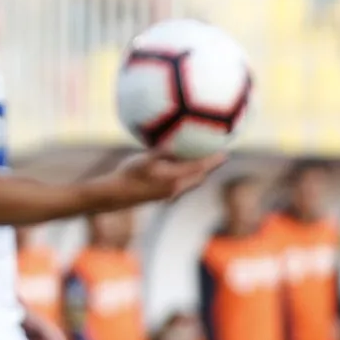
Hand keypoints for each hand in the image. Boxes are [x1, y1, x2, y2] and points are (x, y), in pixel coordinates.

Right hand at [105, 150, 225, 205]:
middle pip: (198, 177)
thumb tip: (173, 143)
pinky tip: (174, 169)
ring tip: (199, 161)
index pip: (200, 169)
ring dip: (195, 172)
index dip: (213, 161)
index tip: (225, 153)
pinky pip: (179, 184)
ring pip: (188, 182)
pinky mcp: (160, 196)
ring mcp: (168, 194)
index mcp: (174, 179)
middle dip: (207, 167)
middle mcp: (175, 188)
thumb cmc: (128, 175)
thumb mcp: (144, 160)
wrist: (115, 195)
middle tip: (215, 155)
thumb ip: (160, 151)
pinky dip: (183, 175)